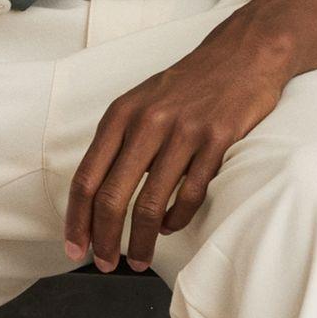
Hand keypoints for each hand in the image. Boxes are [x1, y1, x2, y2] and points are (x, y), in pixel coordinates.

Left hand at [62, 19, 293, 272]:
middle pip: (112, 197)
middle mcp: (146, 123)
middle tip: (107, 263)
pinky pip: (190, 194)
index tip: (74, 248)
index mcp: (120, 116)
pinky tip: (170, 227)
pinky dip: (176, 219)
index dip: (77, 220)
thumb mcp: (140, 102)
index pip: (86, 178)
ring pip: (151, 203)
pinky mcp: (216, 141)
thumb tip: (95, 196)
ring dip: (142, 240)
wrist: (242, 54)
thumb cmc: (187, 85)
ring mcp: (183, 132)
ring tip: (140, 259)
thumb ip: (118, 142)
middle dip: (104, 239)